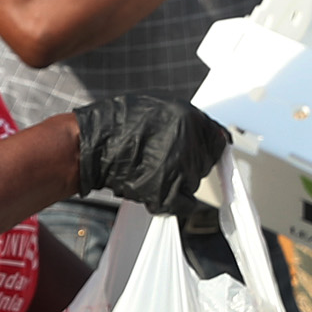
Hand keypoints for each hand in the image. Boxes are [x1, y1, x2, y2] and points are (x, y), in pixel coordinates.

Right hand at [73, 95, 228, 216]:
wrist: (93, 145)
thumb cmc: (117, 124)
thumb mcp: (158, 107)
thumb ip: (185, 120)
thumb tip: (203, 132)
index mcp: (191, 119)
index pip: (217, 140)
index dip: (206, 147)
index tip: (200, 152)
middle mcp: (192, 144)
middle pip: (206, 162)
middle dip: (190, 162)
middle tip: (163, 158)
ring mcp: (182, 170)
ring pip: (194, 183)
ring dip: (178, 181)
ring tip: (152, 171)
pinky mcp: (170, 193)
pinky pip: (184, 204)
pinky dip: (172, 201)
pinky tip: (155, 189)